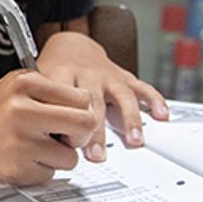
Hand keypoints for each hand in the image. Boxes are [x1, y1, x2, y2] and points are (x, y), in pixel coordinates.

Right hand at [0, 71, 106, 185]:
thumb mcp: (19, 85)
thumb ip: (54, 94)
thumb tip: (91, 114)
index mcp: (25, 84)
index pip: (82, 100)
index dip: (82, 111)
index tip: (71, 116)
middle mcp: (22, 111)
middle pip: (84, 126)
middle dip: (80, 135)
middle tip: (66, 136)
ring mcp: (18, 143)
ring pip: (70, 158)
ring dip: (58, 156)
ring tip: (34, 146)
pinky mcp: (15, 170)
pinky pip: (49, 175)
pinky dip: (40, 170)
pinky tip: (20, 157)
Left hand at [37, 31, 168, 149]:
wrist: (69, 47)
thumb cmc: (54, 72)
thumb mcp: (41, 86)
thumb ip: (45, 110)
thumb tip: (46, 143)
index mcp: (61, 75)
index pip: (64, 98)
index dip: (66, 122)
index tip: (68, 144)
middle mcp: (87, 74)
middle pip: (93, 102)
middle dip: (95, 130)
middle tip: (96, 154)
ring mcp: (108, 75)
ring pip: (122, 95)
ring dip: (130, 119)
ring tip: (134, 140)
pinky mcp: (124, 77)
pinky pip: (142, 87)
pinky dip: (154, 100)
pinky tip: (162, 115)